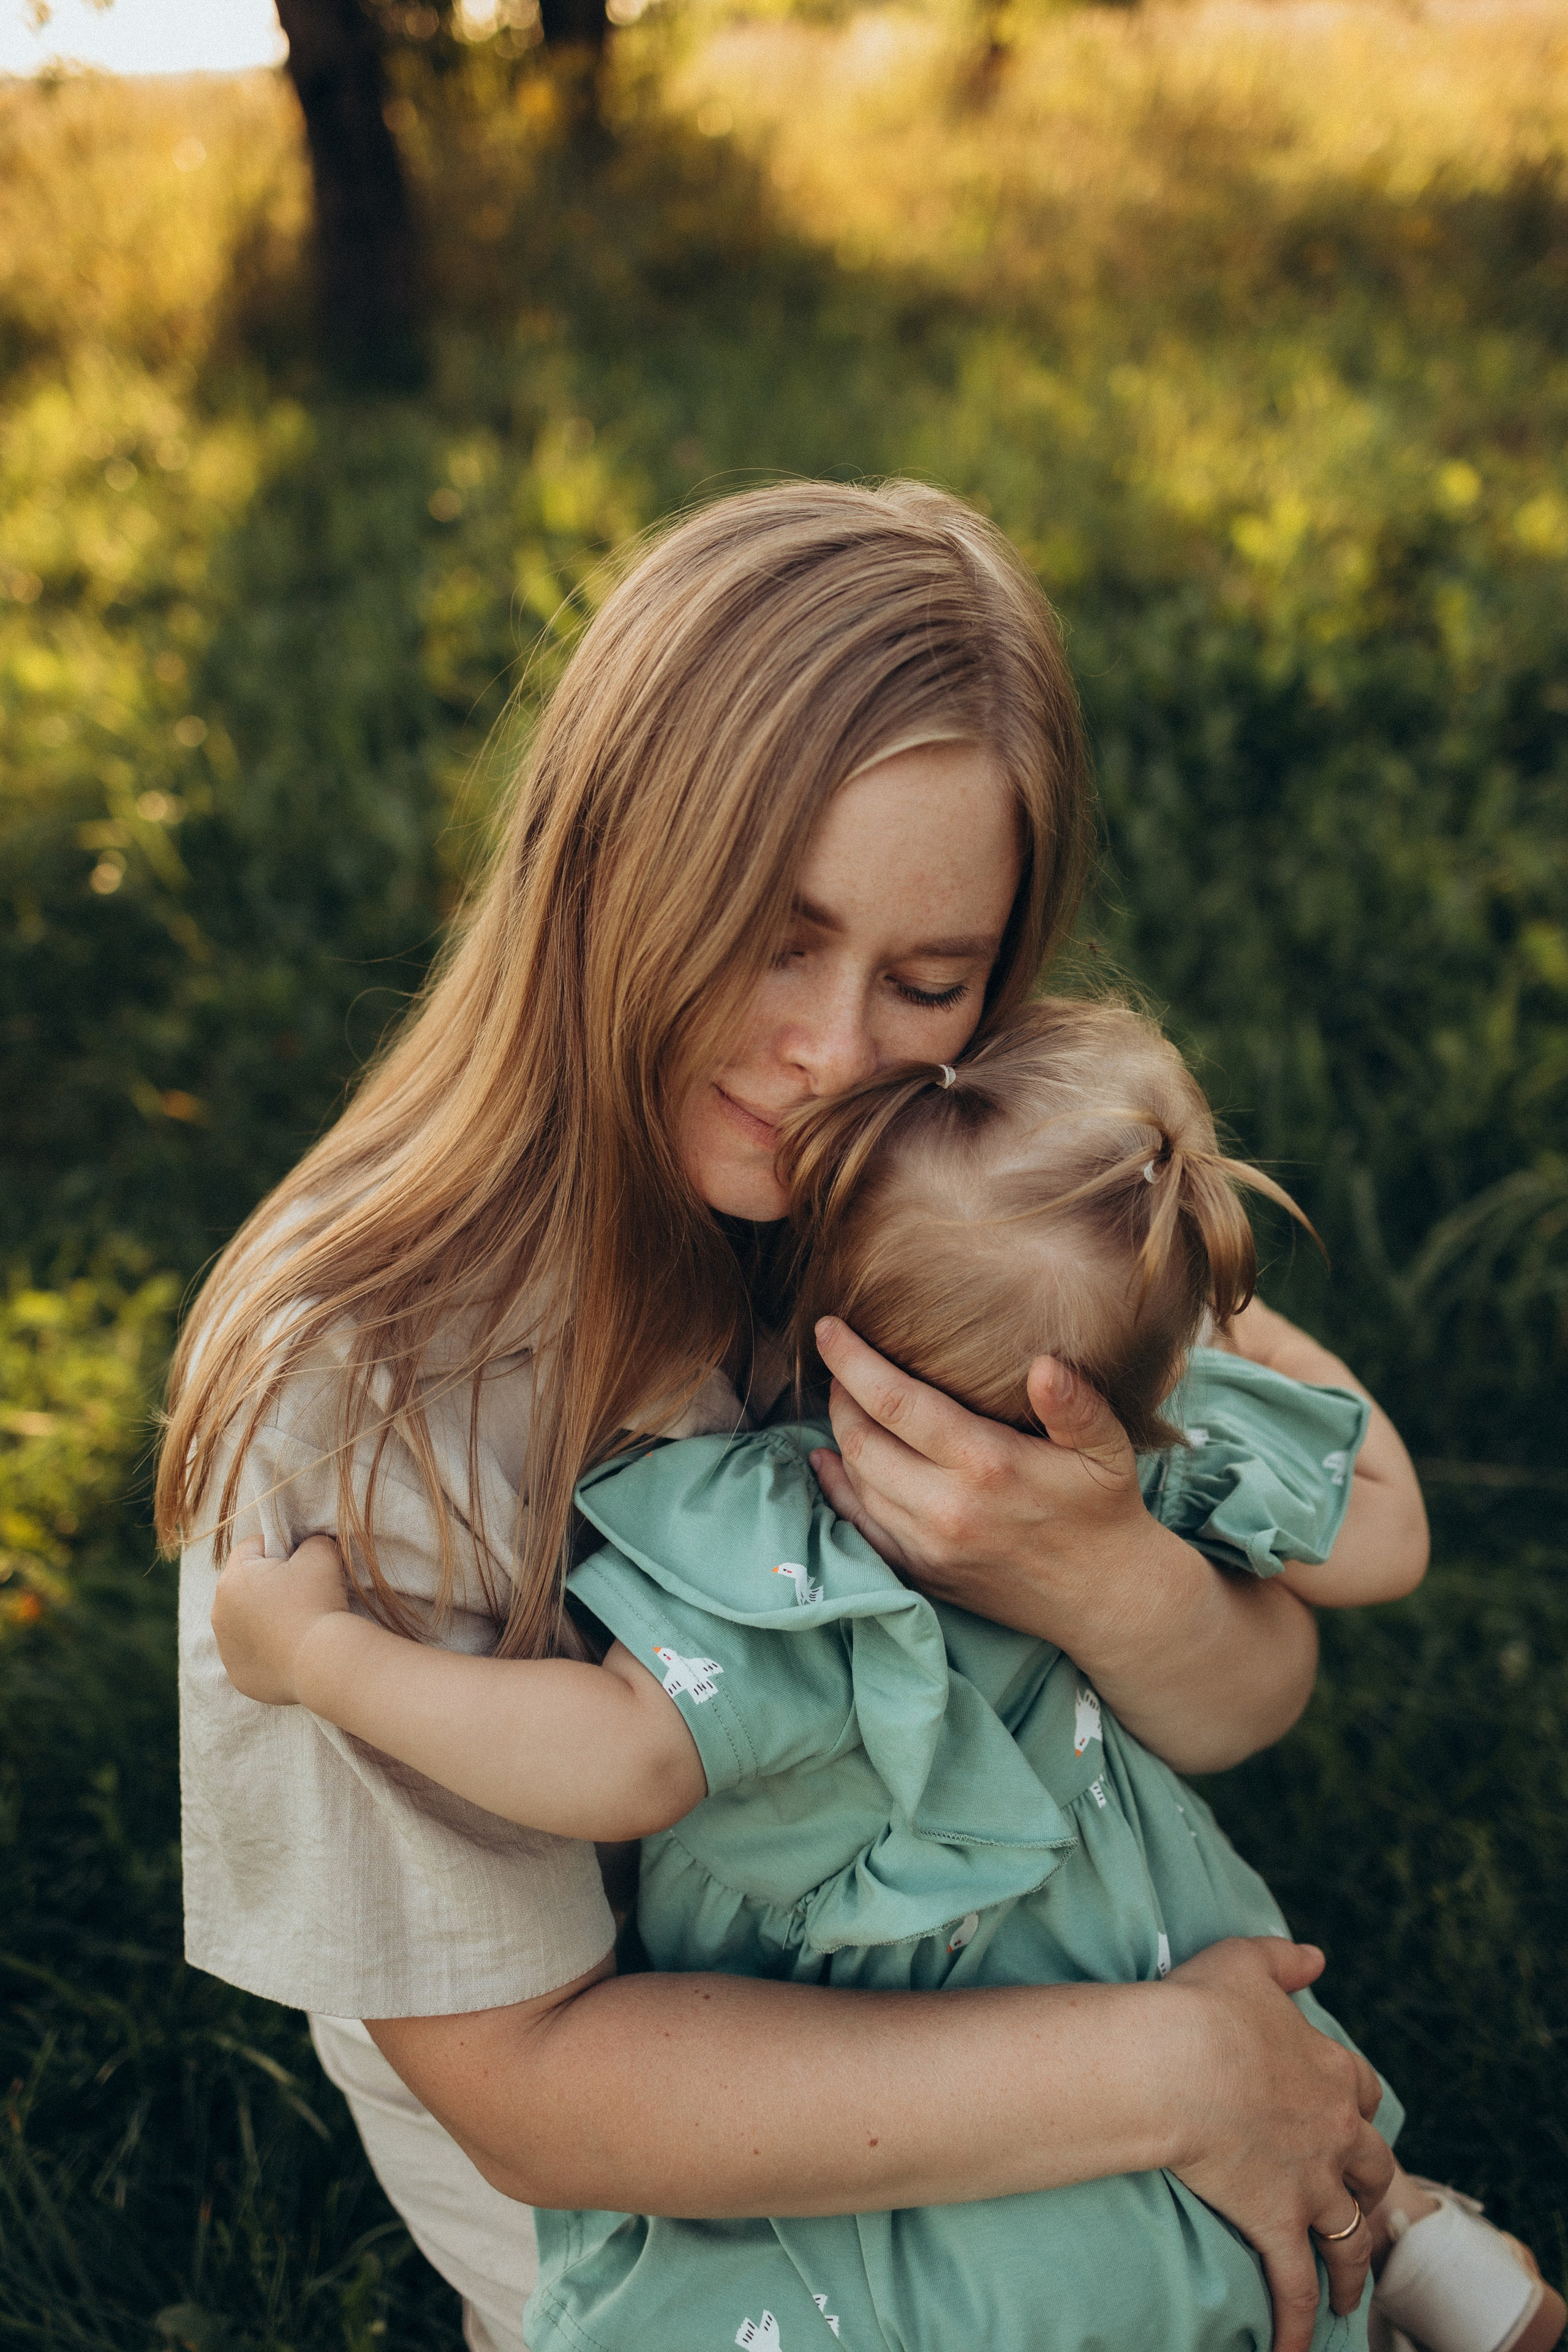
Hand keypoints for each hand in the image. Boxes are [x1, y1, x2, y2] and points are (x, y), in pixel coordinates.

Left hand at [210, 1533, 348, 1705]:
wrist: (322, 1663)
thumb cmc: (318, 1603)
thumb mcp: (321, 1552)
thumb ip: (310, 1540)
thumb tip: (308, 1545)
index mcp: (233, 1578)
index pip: (252, 1547)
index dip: (280, 1549)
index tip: (301, 1566)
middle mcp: (219, 1611)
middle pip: (246, 1585)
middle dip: (269, 1585)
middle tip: (302, 1595)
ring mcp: (225, 1647)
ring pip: (245, 1620)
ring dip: (265, 1618)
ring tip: (297, 1624)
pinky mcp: (237, 1674)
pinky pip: (251, 1652)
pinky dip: (267, 1649)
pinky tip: (290, 1650)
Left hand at [808, 1316, 1157, 1640]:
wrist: (1105, 1599)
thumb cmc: (1105, 1510)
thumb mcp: (1107, 1448)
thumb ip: (1076, 1404)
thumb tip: (1044, 1364)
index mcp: (987, 1463)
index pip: (894, 1401)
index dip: (851, 1361)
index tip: (828, 1328)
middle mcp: (946, 1507)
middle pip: (861, 1439)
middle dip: (840, 1394)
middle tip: (839, 1363)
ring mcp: (928, 1546)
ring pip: (855, 1480)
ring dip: (841, 1436)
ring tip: (845, 1401)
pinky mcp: (922, 1573)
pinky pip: (860, 1526)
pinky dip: (836, 1489)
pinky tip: (827, 1461)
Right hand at [1164, 1937, 1394, 2351]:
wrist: (1177, 2060)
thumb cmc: (1203, 2005)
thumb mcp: (1247, 1960)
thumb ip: (1285, 1958)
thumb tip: (1317, 1955)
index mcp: (1330, 2071)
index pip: (1362, 2093)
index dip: (1357, 2108)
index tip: (1351, 2119)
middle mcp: (1334, 2132)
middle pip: (1372, 2169)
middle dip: (1371, 2190)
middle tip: (1364, 2208)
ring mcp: (1310, 2182)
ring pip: (1349, 2235)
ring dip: (1351, 2266)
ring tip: (1346, 2294)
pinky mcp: (1277, 2222)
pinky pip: (1295, 2283)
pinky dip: (1297, 2321)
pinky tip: (1293, 2351)